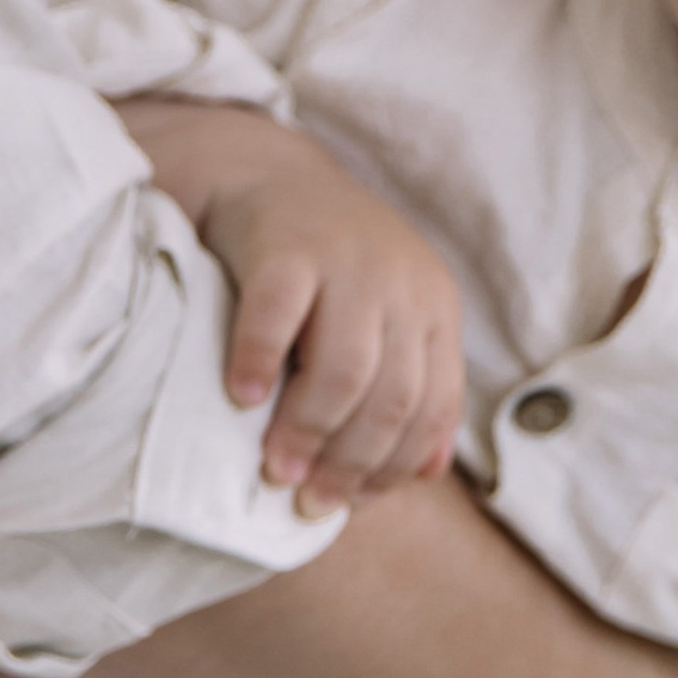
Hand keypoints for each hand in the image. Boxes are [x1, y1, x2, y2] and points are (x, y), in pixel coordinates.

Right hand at [116, 96, 465, 508]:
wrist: (269, 175)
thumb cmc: (327, 268)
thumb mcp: (388, 317)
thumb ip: (410, 386)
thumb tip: (426, 474)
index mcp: (436, 304)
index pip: (432, 407)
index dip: (394, 466)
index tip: (350, 503)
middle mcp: (402, 281)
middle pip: (391, 397)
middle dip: (349, 462)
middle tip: (305, 499)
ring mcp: (346, 260)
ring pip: (344, 368)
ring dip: (308, 430)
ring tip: (274, 468)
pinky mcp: (286, 245)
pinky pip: (276, 317)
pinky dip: (260, 364)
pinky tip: (242, 399)